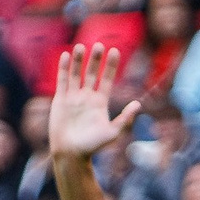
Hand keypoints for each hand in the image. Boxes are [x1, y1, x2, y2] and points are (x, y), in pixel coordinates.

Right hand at [48, 44, 140, 160]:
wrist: (70, 154)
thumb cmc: (92, 146)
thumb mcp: (113, 133)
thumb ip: (125, 118)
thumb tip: (138, 104)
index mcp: (100, 103)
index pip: (106, 79)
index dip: (110, 66)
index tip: (115, 51)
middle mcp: (87, 97)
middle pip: (92, 73)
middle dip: (96, 59)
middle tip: (99, 44)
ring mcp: (73, 97)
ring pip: (76, 73)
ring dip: (78, 60)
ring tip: (81, 46)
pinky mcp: (60, 100)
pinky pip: (62, 80)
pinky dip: (64, 68)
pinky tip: (66, 55)